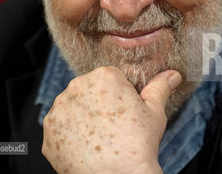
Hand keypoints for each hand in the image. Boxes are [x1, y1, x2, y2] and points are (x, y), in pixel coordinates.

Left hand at [42, 66, 181, 173]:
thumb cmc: (137, 145)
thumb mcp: (154, 112)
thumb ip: (160, 87)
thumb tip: (172, 75)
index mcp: (103, 77)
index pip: (111, 78)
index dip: (121, 95)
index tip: (125, 112)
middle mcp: (76, 88)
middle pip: (90, 90)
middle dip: (100, 103)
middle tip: (115, 125)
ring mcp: (59, 110)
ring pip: (74, 107)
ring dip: (84, 117)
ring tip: (101, 136)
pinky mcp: (49, 131)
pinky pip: (61, 127)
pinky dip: (71, 135)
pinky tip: (86, 145)